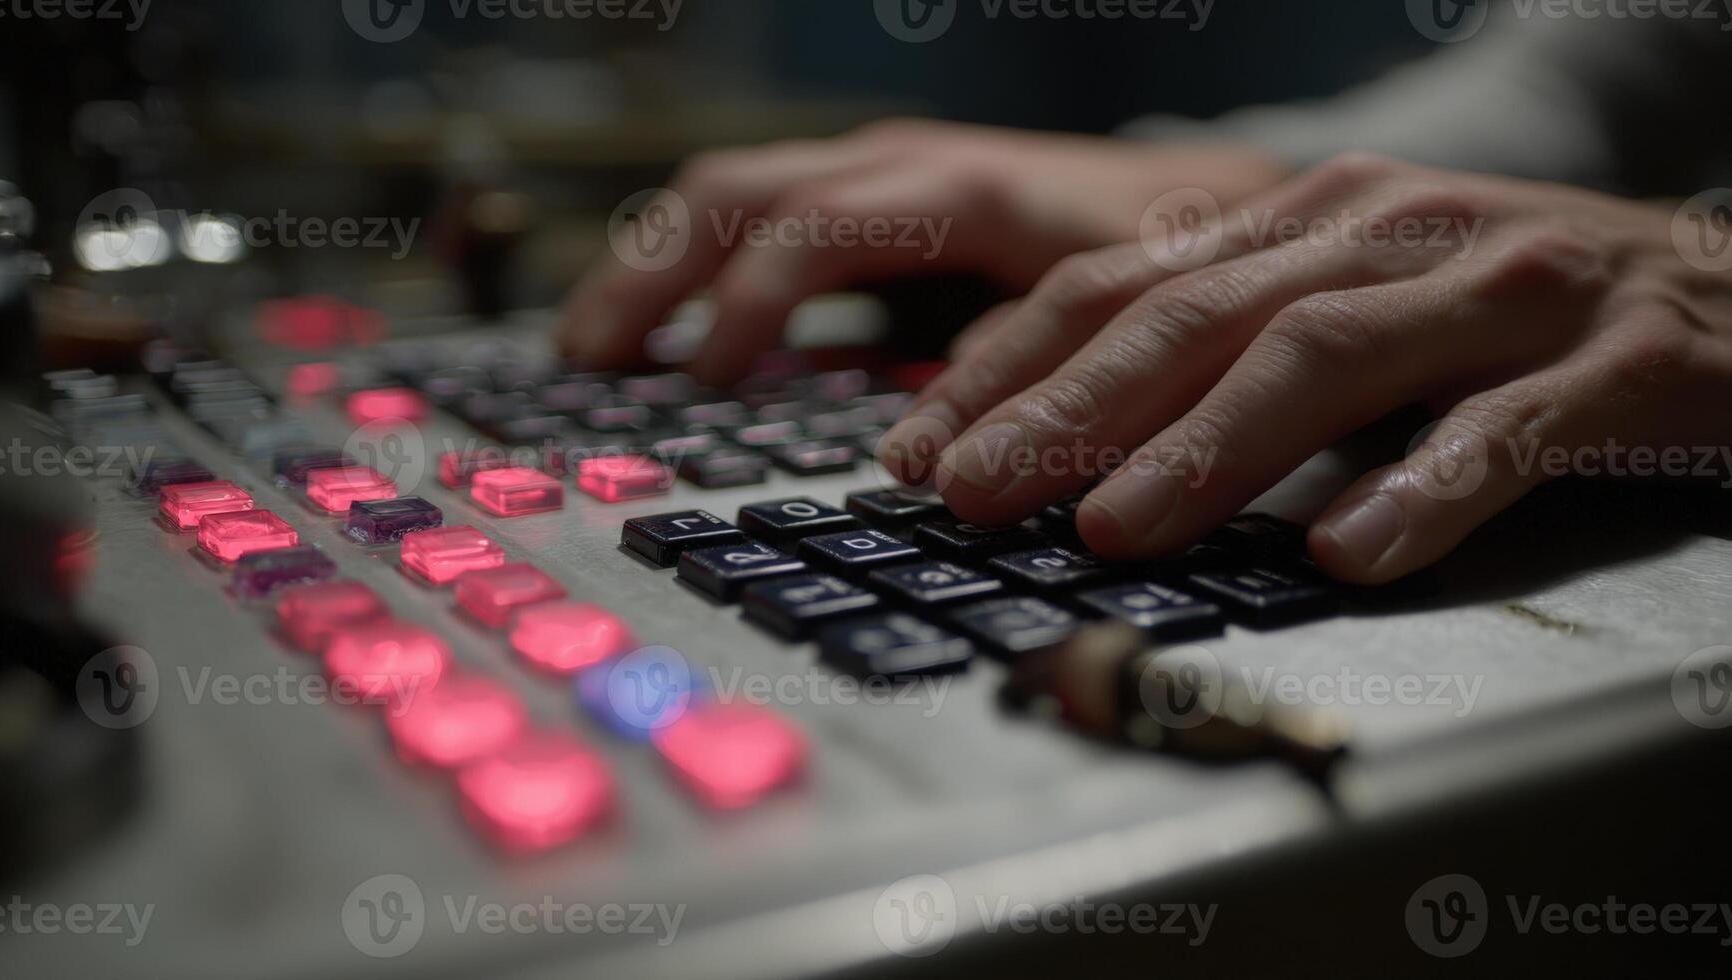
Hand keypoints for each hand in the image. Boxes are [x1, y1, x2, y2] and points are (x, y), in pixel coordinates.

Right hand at [557, 119, 1287, 384]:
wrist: (1207, 197)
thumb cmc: (1167, 257)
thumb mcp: (1115, 312)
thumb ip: (1026, 364)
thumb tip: (929, 440)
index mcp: (954, 188)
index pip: (810, 227)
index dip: (746, 302)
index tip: (702, 387)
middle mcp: (902, 162)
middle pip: (734, 191)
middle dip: (651, 274)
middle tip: (586, 366)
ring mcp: (880, 172)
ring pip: (729, 190)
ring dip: (653, 264)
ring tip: (592, 350)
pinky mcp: (874, 198)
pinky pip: (758, 210)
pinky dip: (696, 264)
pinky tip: (672, 331)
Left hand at [880, 154, 1731, 583]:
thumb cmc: (1521, 317)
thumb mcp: (1358, 303)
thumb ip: (1231, 348)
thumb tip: (1072, 434)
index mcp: (1310, 218)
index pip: (1122, 282)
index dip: (1010, 365)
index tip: (914, 450)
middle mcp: (1390, 230)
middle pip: (1199, 314)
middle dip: (1068, 406)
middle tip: (967, 491)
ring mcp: (1510, 286)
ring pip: (1330, 355)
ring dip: (1209, 446)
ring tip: (1113, 527)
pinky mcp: (1628, 358)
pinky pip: (1512, 428)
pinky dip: (1425, 485)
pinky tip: (1352, 549)